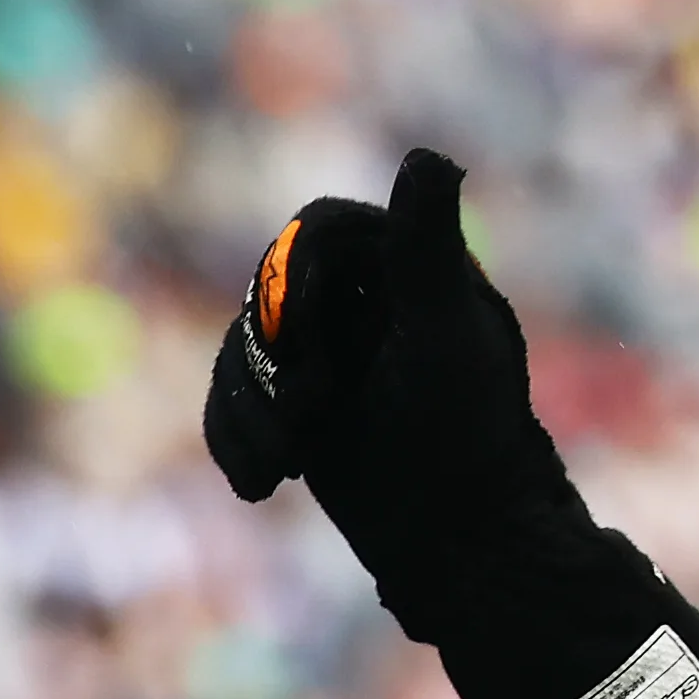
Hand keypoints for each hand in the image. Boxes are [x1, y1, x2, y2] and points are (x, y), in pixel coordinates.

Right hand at [202, 148, 585, 642]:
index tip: (304, 344)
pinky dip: (233, 436)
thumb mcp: (443, 338)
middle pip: (266, 290)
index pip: (319, 229)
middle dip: (271, 361)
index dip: (296, 281)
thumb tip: (432, 156)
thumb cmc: (466, 437)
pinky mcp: (299, 402)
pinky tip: (262, 483)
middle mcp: (368, 300)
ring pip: (241, 348)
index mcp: (412, 268)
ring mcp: (329, 351)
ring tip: (288, 464)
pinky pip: (231, 396)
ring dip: (249, 408)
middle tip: (311, 418)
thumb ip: (426, 250)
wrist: (460, 542)